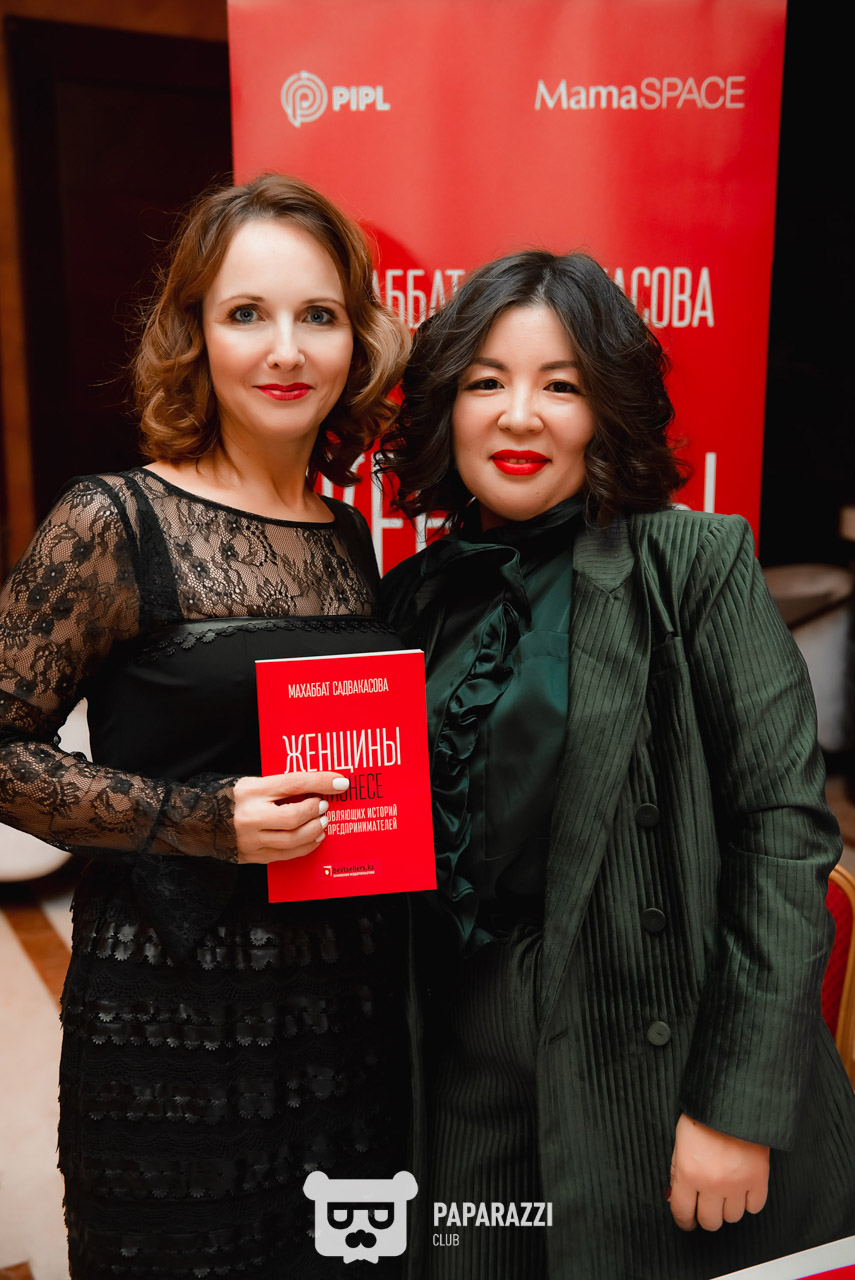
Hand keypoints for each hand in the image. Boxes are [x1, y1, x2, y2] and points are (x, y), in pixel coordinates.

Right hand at [233, 772, 348, 864]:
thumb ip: (279, 786)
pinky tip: (313, 839)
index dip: (321, 782)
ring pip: (291, 840)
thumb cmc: (229, 798)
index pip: (294, 783)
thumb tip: (315, 786)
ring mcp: (250, 839)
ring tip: (322, 823)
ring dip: (313, 831)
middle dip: (315, 812)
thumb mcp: (251, 783)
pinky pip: (284, 855)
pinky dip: (304, 847)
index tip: (341, 782)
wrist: (196, 821)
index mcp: (251, 791)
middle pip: (294, 817)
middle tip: (324, 806)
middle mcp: (250, 816)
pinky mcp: (251, 856)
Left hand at [668, 1113, 768, 1231]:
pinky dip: (749, 1201)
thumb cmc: (704, 1116)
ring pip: (732, 1217)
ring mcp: (737, 1183)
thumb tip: (676, 1198)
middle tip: (707, 1206)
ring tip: (726, 1190)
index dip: (684, 1221)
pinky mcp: (759, 1179)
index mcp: (688, 1172)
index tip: (688, 1221)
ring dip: (728, 1207)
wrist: (732, 1098)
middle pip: (710, 1222)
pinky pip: (754, 1207)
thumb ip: (678, 1173)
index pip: (683, 1213)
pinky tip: (743, 1188)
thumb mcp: (680, 1143)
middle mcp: (712, 1183)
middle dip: (706, 1216)